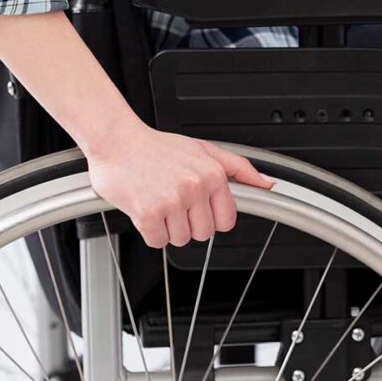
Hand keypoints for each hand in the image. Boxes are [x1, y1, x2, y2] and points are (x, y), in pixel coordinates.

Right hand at [86, 124, 273, 248]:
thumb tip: (267, 184)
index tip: (195, 208)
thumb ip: (238, 167)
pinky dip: (148, 230)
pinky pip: (157, 241)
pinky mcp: (147, 212)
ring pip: (179, 239)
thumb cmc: (154, 146)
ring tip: (156, 201)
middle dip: (186, 223)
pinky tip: (143, 209)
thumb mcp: (202, 149)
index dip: (209, 218)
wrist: (114, 140)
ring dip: (166, 227)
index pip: (226, 221)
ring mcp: (171, 200)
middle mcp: (194, 187)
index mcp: (211, 174)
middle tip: (170, 201)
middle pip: (202, 234)